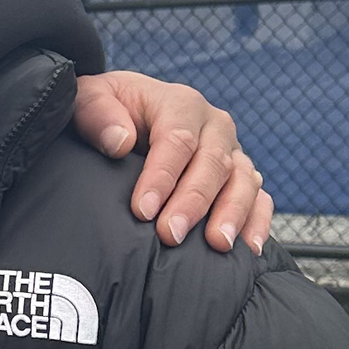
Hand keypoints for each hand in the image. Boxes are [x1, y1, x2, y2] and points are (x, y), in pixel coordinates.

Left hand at [70, 71, 270, 253]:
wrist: (129, 116)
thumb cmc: (108, 112)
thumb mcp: (89, 100)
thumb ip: (96, 113)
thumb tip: (120, 142)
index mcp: (180, 104)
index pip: (177, 139)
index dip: (161, 176)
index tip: (143, 210)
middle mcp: (213, 126)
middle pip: (213, 163)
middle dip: (193, 201)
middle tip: (171, 235)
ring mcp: (232, 152)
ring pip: (243, 180)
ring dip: (232, 213)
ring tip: (218, 244)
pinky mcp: (242, 177)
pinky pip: (259, 198)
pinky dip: (257, 221)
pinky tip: (249, 248)